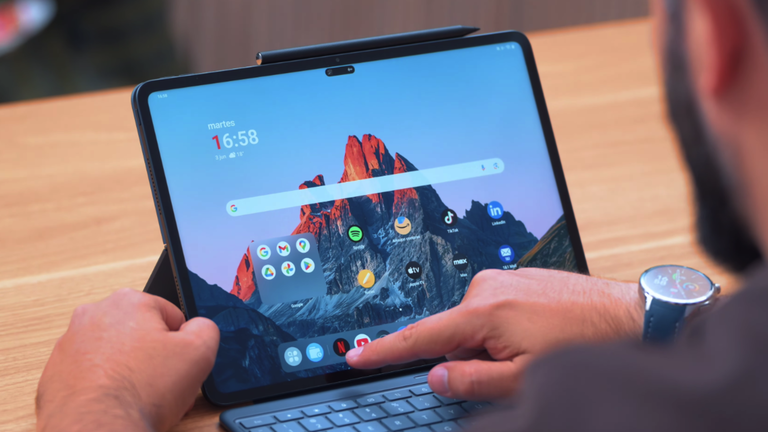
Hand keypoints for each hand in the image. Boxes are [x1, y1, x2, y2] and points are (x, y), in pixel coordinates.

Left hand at [36, 289, 219, 431]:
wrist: (96, 431)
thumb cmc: (141, 393)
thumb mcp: (199, 352)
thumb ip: (206, 328)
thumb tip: (198, 327)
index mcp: (129, 302)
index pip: (170, 316)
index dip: (181, 344)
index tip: (179, 364)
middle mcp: (94, 316)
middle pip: (140, 334)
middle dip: (154, 357)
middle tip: (162, 384)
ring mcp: (70, 345)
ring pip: (115, 354)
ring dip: (130, 372)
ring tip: (140, 399)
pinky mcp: (56, 374)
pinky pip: (92, 375)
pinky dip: (105, 387)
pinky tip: (117, 404)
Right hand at [346, 268, 642, 401]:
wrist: (631, 315)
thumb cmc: (583, 343)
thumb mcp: (524, 379)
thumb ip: (472, 380)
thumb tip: (436, 376)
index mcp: (484, 311)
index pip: (420, 337)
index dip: (384, 351)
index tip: (356, 356)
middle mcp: (486, 286)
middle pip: (453, 336)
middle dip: (470, 358)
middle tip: (512, 369)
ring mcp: (503, 279)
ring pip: (475, 326)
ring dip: (491, 346)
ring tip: (533, 350)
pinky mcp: (517, 279)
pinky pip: (493, 312)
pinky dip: (503, 332)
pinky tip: (536, 337)